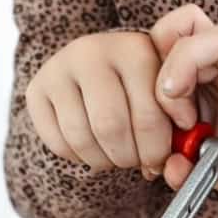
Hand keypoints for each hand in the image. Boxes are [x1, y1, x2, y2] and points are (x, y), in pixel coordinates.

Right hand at [25, 32, 173, 177]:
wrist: (105, 70)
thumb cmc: (147, 90)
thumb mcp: (173, 100)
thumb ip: (181, 129)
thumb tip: (174, 167)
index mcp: (135, 50)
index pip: (148, 117)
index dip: (157, 150)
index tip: (161, 157)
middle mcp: (92, 51)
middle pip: (111, 128)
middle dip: (130, 158)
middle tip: (138, 161)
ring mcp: (59, 68)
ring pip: (81, 138)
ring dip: (105, 161)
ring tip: (118, 155)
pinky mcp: (36, 90)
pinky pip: (58, 143)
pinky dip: (80, 157)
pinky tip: (95, 147)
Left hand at [150, 6, 217, 215]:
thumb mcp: (204, 169)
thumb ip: (181, 167)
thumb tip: (170, 167)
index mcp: (205, 79)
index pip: (168, 44)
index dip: (152, 75)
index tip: (156, 123)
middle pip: (187, 31)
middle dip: (166, 73)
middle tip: (174, 119)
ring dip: (191, 63)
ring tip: (192, 117)